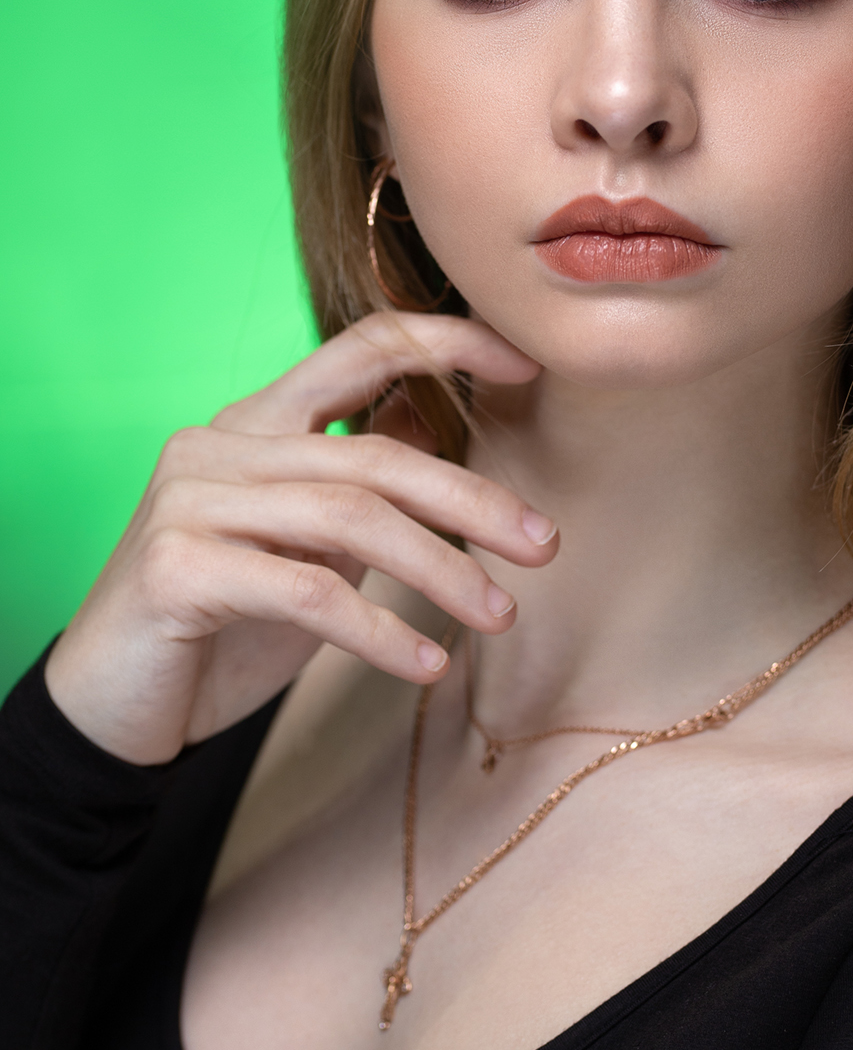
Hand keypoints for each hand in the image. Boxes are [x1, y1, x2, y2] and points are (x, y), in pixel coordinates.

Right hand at [45, 312, 554, 764]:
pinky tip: (428, 663)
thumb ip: (357, 487)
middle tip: (545, 544)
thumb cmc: (221, 623)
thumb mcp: (304, 546)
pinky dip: (382, 631)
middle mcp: (219, 443)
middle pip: (377, 453)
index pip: (362, 346)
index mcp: (255, 421)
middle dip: (473, 499)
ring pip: (351, 518)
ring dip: (442, 570)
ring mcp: (191, 500)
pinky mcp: (177, 568)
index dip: (447, 343)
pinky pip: (310, 592)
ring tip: (501, 613)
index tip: (527, 365)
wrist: (109, 706)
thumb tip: (444, 440)